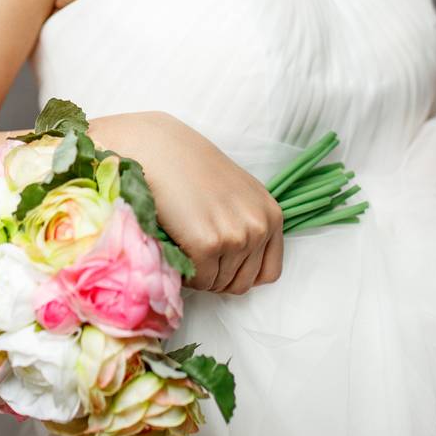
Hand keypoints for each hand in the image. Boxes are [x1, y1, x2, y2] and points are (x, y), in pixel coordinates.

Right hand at [89, 111, 283, 293]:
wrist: (162, 151)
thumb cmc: (194, 170)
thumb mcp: (239, 196)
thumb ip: (248, 226)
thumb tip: (240, 268)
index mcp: (272, 216)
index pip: (269, 273)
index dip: (242, 275)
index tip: (222, 267)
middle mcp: (259, 227)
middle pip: (242, 283)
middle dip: (218, 277)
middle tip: (196, 257)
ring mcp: (236, 236)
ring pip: (219, 285)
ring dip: (200, 275)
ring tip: (185, 246)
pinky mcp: (208, 244)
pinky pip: (199, 281)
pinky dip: (186, 274)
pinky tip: (176, 249)